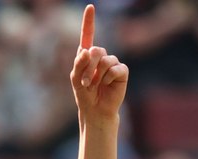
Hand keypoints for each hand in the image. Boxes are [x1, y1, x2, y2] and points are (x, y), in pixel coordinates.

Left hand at [70, 5, 128, 123]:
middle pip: (96, 50)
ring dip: (97, 75)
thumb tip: (87, 50)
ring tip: (95, 86)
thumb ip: (79, 64)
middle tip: (85, 82)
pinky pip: (115, 69)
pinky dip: (108, 78)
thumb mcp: (75, 78)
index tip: (90, 7)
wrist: (95, 110)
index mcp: (88, 55)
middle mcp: (101, 56)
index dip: (89, 21)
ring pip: (106, 60)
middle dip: (89, 67)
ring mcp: (113, 63)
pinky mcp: (122, 71)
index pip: (88, 35)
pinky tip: (106, 86)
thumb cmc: (84, 94)